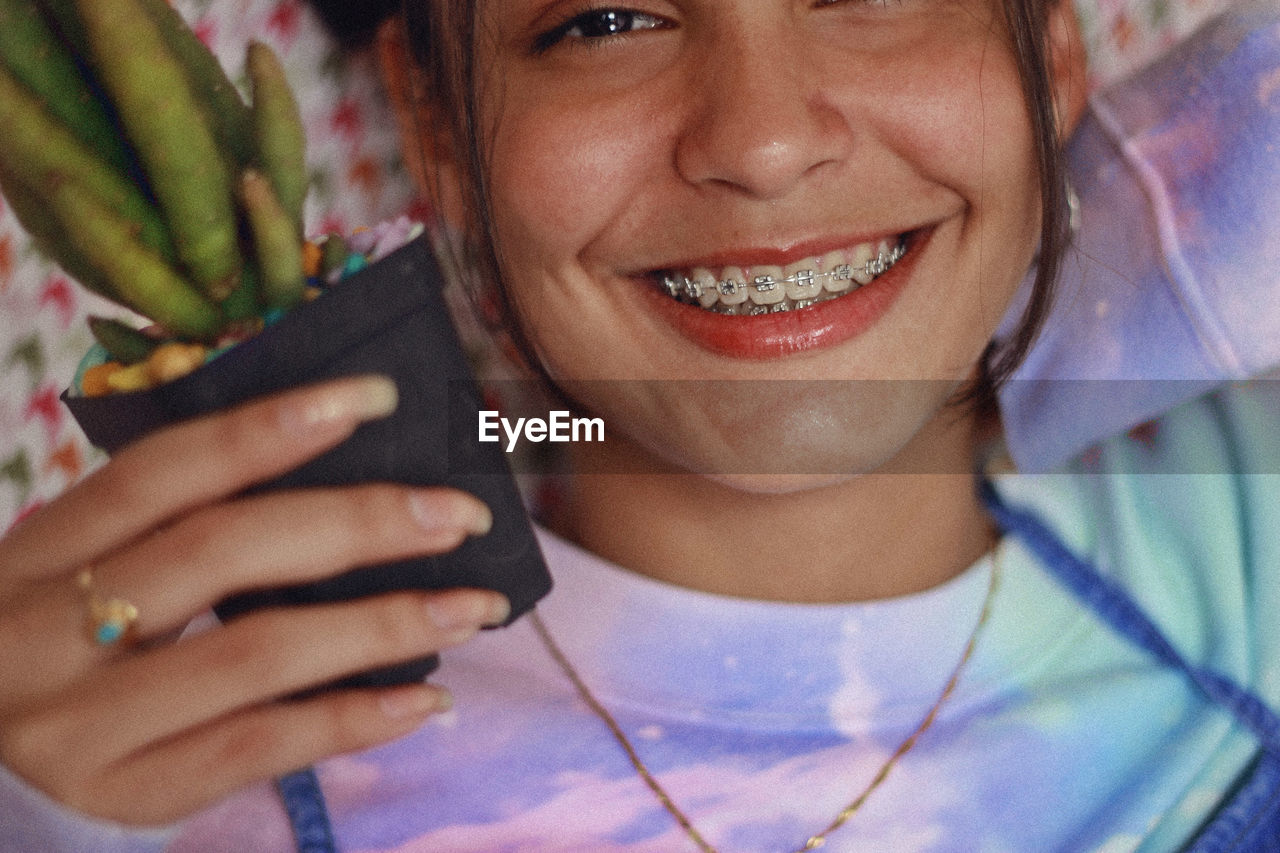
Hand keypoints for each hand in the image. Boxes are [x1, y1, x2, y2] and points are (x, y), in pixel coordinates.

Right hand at [0, 375, 507, 825]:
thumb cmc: (58, 654)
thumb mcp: (77, 581)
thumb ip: (173, 536)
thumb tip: (345, 485)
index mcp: (39, 554)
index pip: (162, 470)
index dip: (269, 426)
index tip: (376, 398)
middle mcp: (47, 633)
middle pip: (221, 550)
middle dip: (358, 523)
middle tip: (459, 515)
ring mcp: (80, 724)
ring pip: (256, 652)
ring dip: (384, 624)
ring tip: (473, 607)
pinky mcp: (125, 794)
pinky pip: (262, 748)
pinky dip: (356, 719)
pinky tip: (428, 700)